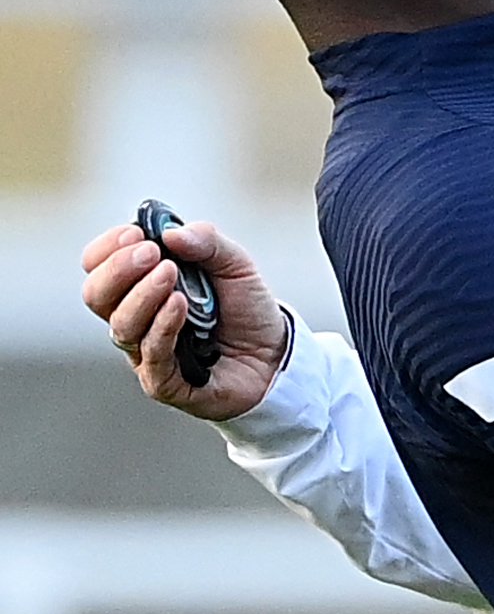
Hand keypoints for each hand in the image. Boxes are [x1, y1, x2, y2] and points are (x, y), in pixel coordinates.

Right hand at [79, 220, 284, 420]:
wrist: (276, 354)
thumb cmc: (247, 310)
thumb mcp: (236, 265)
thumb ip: (207, 243)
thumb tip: (171, 232)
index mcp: (142, 286)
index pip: (98, 266)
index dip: (109, 249)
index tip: (135, 233)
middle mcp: (137, 318)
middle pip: (96, 295)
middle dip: (118, 269)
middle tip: (151, 253)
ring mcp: (146, 351)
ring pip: (121, 325)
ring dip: (143, 295)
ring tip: (170, 274)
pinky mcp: (165, 382)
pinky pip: (151, 354)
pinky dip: (163, 325)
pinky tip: (179, 305)